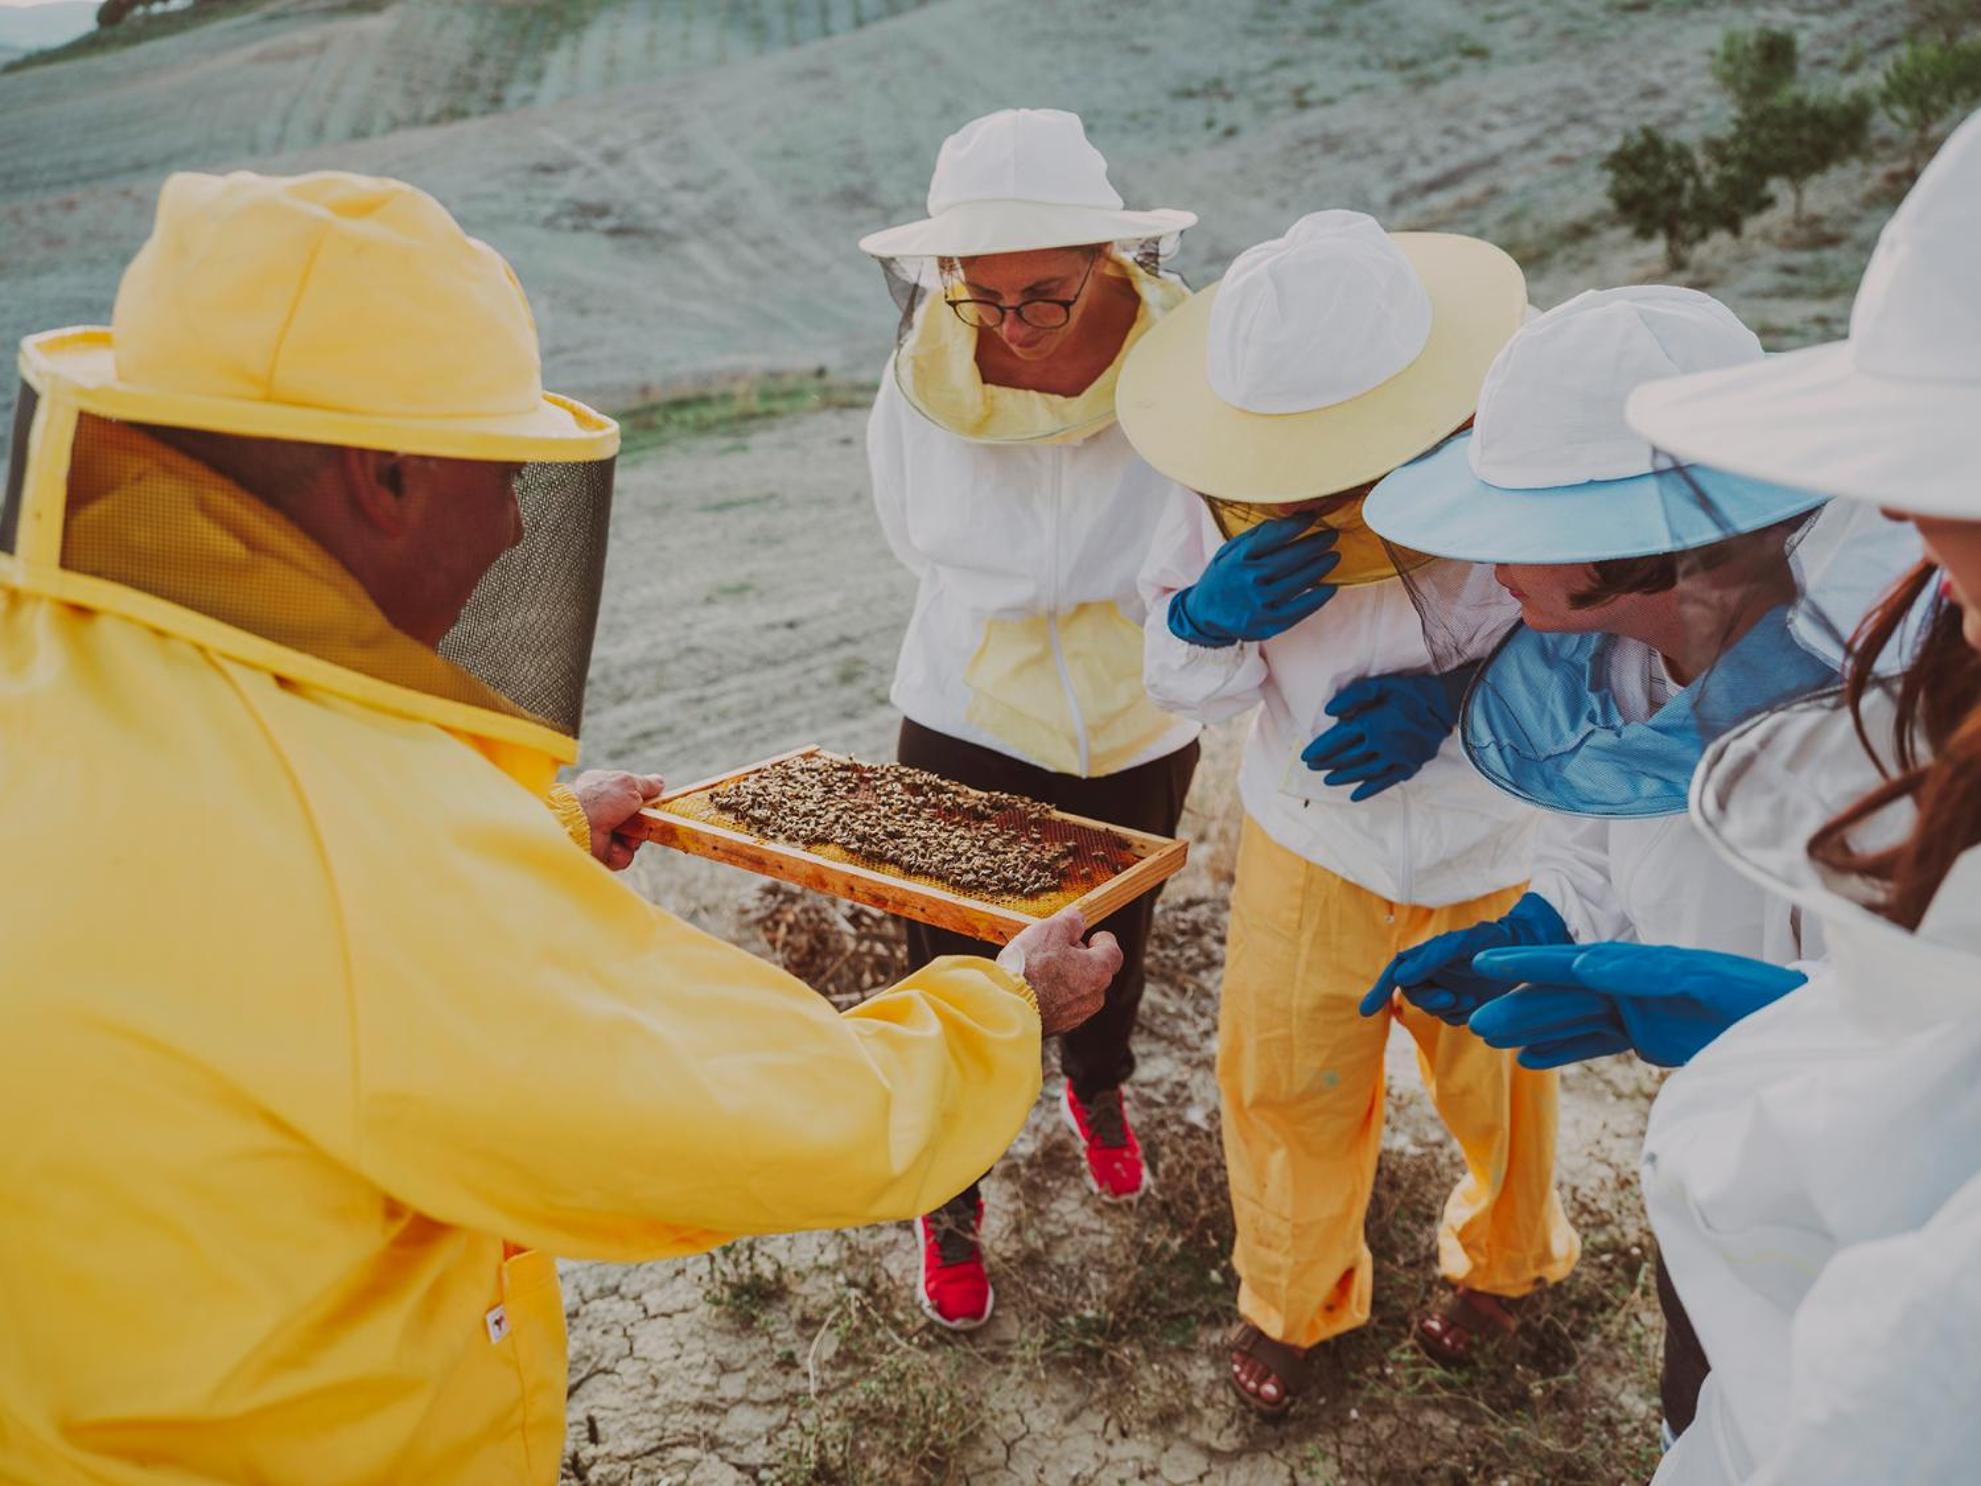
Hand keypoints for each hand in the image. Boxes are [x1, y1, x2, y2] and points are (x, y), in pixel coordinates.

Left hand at [571, 769, 666, 870]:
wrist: (576, 825)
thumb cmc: (599, 799)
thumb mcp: (628, 782)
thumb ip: (646, 783)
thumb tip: (660, 783)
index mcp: (606, 789)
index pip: (632, 796)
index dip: (644, 800)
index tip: (653, 802)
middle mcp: (604, 811)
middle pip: (638, 820)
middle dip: (644, 821)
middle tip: (641, 818)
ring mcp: (604, 832)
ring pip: (634, 840)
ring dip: (634, 838)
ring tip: (622, 832)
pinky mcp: (603, 852)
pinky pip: (625, 856)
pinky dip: (621, 851)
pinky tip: (612, 844)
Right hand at [997, 909, 1123, 1037]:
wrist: (1007, 1007)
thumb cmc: (1031, 967)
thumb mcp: (1050, 930)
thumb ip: (1069, 922)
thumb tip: (1077, 920)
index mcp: (1098, 971)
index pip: (1114, 953)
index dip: (1103, 941)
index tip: (1093, 935)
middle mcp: (1094, 996)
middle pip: (1095, 971)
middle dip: (1080, 958)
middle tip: (1056, 948)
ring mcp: (1077, 1015)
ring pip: (1079, 990)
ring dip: (1066, 978)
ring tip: (1040, 969)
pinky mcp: (1059, 1027)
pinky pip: (1062, 1005)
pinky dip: (1054, 995)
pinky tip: (1033, 987)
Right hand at [1169, 515, 1339, 647]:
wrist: (1204, 616)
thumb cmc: (1223, 577)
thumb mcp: (1228, 552)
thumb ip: (1254, 538)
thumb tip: (1288, 522)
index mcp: (1236, 559)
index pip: (1271, 537)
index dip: (1295, 526)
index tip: (1313, 518)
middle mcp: (1247, 581)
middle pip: (1288, 559)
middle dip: (1314, 545)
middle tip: (1332, 536)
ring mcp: (1258, 604)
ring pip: (1297, 583)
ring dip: (1320, 568)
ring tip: (1334, 557)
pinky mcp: (1267, 624)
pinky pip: (1299, 610)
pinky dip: (1317, 598)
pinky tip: (1330, 587)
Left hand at [1302, 666, 1472, 802]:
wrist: (1449, 704)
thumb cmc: (1411, 691)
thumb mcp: (1381, 685)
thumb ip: (1353, 696)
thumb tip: (1329, 712)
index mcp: (1371, 723)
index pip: (1337, 739)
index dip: (1319, 748)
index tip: (1305, 756)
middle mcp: (1381, 744)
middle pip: (1346, 758)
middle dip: (1326, 763)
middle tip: (1311, 767)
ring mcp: (1396, 758)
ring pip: (1362, 772)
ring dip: (1343, 777)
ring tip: (1327, 780)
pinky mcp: (1410, 766)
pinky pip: (1385, 782)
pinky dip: (1369, 790)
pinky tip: (1355, 796)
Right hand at [1359, 893, 1569, 1024]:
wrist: (1525, 949)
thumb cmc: (1492, 941)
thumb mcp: (1462, 944)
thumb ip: (1431, 958)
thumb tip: (1400, 976)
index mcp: (1426, 956)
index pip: (1394, 974)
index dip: (1378, 992)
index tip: (1365, 1012)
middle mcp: (1432, 973)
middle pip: (1413, 996)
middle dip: (1428, 1001)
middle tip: (1452, 999)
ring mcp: (1447, 989)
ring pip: (1432, 1011)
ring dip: (1448, 1009)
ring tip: (1470, 999)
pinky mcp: (1464, 1004)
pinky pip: (1451, 1019)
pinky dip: (1460, 1017)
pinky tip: (1475, 1005)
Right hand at [1467, 942, 1808, 1068]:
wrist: (1804, 1029)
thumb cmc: (1764, 1002)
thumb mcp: (1709, 984)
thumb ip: (1648, 974)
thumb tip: (1588, 965)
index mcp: (1644, 968)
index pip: (1575, 964)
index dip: (1528, 965)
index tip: (1487, 964)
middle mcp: (1635, 986)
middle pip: (1566, 996)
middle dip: (1521, 1007)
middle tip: (1476, 1023)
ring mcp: (1641, 1012)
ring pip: (1574, 1020)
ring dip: (1534, 1028)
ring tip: (1490, 1038)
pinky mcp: (1651, 1038)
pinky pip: (1597, 1042)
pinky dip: (1563, 1049)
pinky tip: (1531, 1057)